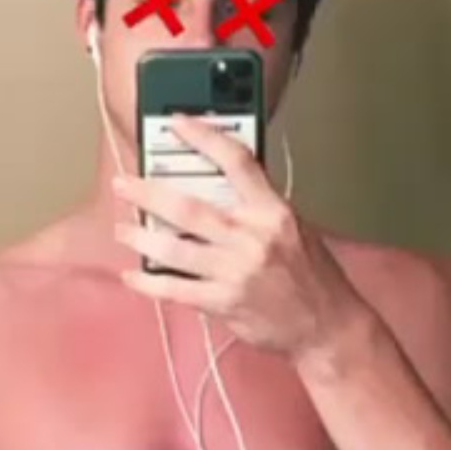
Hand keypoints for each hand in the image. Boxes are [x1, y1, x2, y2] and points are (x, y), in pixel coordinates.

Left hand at [113, 115, 356, 358]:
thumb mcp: (294, 227)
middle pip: (189, 208)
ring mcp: (235, 272)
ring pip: (175, 249)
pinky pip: (176, 290)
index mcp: (272, 212)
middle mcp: (252, 238)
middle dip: (149, 193)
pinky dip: (149, 283)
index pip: (236, 162)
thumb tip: (219, 187)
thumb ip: (258, 207)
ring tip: (123, 229)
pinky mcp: (224, 303)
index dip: (203, 137)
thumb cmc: (312, 278)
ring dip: (142, 237)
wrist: (327, 326)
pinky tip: (134, 275)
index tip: (177, 123)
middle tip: (124, 183)